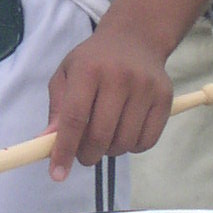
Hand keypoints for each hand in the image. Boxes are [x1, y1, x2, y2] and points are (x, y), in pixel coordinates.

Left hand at [45, 28, 173, 178]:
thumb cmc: (94, 60)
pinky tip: (125, 133)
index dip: (64, 149)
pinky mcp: (165, 97)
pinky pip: (147, 141)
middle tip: (83, 154)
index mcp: (88, 70)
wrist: (136, 38)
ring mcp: (145, 87)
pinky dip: (133, 147)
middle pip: (100, 135)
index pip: (74, 118)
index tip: (57, 174)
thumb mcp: (67, 74)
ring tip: (105, 138)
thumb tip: (48, 142)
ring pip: (124, 142)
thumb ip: (58, 108)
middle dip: (87, 155)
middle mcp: (119, 77)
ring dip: (110, 151)